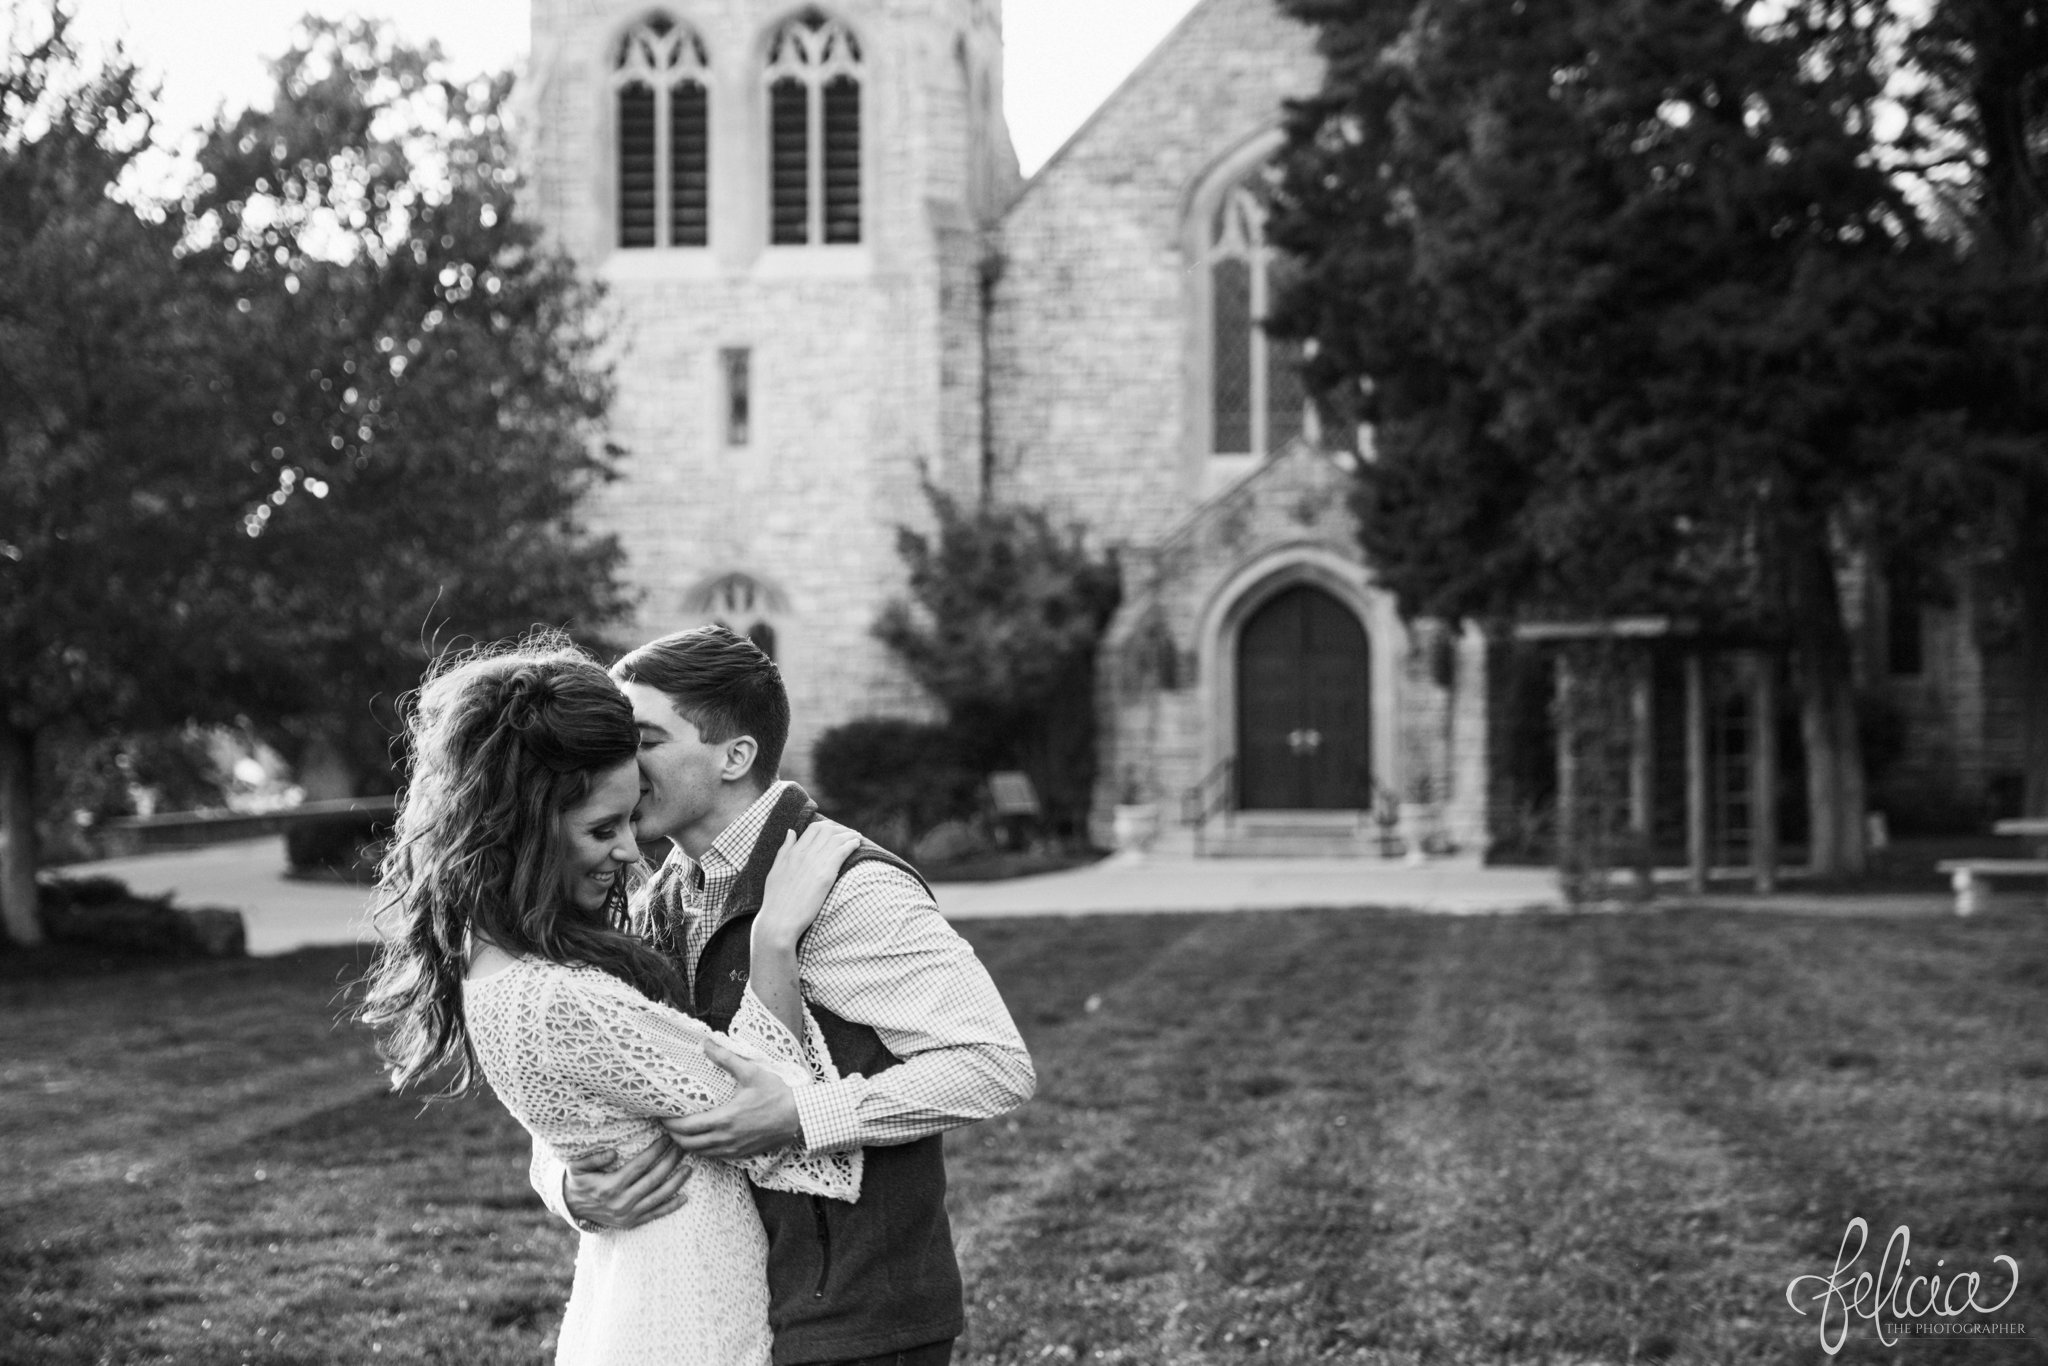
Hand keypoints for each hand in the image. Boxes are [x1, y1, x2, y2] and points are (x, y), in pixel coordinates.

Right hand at [561, 1138, 692, 1230]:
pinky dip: (671, 1207)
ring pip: (658, 1197)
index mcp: (609, 1186)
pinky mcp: (631, 1223)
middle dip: (670, 1162)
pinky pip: (655, 1215)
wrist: (571, 1209)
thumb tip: (613, 1153)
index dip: (655, 1151)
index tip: (667, 1139)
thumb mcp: (577, 1168)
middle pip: (653, 1179)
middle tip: (682, 1147)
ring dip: (676, 1182)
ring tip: (689, 1168)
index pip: (639, 1166)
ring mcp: (628, 1215)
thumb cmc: (577, 1182)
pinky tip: (685, 1197)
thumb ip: (592, 1159)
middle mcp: (621, 1202)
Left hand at [660, 1037, 803, 1160]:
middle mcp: (725, 1138)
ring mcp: (733, 1149)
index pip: (686, 1127)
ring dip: (685, 1144)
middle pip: (687, 1144)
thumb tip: (706, 1043)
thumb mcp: (752, 1072)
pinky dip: (701, 1150)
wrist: (799, 1118)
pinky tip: (701, 1139)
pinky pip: (713, 1156)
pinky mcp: (741, 1154)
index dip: (669, 1123)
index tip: (660, 1114)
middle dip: (672, 1135)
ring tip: (679, 1131)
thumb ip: (726, 1058)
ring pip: (699, 1153)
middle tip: (666, 1122)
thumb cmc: (777, 1095)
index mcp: (724, 1119)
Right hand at [756, 819, 860, 947]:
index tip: (836, 830)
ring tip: (857, 838)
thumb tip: (791, 831)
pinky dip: (851, 844)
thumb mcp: (775, 870)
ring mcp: (815, 863)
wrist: (779, 920)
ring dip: (850, 835)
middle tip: (849, 834)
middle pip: (827, 830)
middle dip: (841, 829)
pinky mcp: (826, 874)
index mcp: (793, 852)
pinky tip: (857, 845)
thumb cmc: (775, 900)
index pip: (814, 828)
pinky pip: (842, 851)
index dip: (828, 826)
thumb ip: (784, 850)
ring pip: (837, 839)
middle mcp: (804, 854)